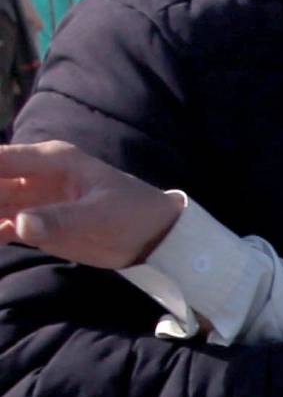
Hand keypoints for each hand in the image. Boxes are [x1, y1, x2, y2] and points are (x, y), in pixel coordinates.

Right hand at [0, 141, 180, 266]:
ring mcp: (32, 200)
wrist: (153, 236)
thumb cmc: (133, 213)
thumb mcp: (101, 215)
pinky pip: (0, 227)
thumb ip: (61, 219)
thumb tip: (20, 224)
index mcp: (50, 160)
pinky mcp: (34, 223)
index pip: (0, 160)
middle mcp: (34, 176)